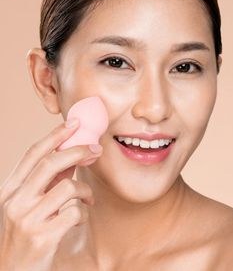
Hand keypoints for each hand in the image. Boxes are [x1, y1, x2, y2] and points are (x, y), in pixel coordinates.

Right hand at [0, 119, 101, 270]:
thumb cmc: (25, 235)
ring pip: (67, 187)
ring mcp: (27, 219)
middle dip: (78, 151)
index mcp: (10, 190)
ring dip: (84, 191)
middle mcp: (15, 201)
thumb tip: (71, 155)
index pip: (33, 153)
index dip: (55, 135)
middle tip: (96, 148)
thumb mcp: (29, 204)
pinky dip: (83, 213)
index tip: (74, 123)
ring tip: (87, 199)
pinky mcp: (42, 237)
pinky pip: (74, 212)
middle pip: (51, 163)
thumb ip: (47, 181)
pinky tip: (78, 219)